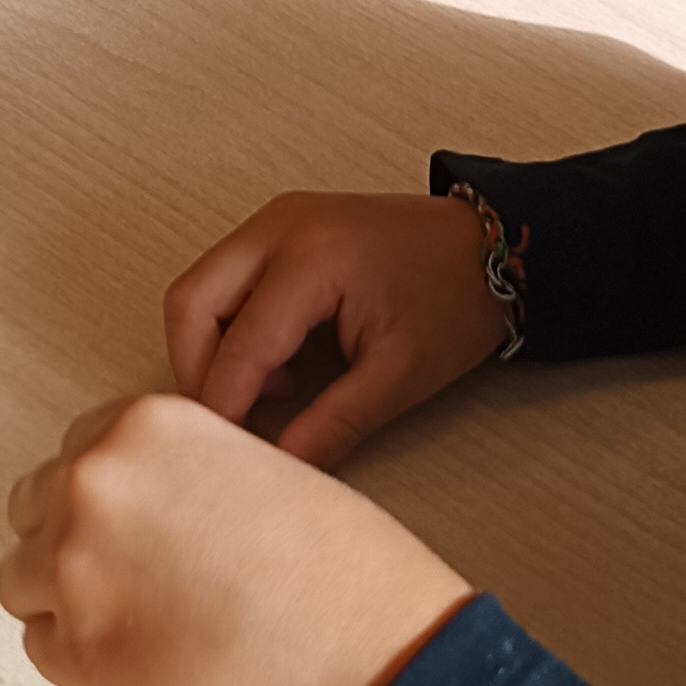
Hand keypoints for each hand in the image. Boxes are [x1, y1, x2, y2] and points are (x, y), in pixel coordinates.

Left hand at [0, 393, 473, 685]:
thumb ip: (171, 473)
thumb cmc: (334, 565)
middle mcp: (92, 484)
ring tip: (148, 625)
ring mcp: (73, 570)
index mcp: (141, 426)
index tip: (140, 528)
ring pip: (22, 580)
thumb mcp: (250, 466)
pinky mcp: (74, 655)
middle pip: (33, 508)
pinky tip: (151, 662)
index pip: (76, 451)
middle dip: (76, 542)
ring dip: (68, 602)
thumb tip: (122, 509)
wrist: (364, 654)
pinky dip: (84, 660)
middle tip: (142, 582)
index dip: (111, 495)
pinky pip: (42, 650)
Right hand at [166, 194, 506, 469]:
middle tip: (224, 425)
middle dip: (196, 370)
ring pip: (201, 286)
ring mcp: (277, 220)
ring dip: (211, 346)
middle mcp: (281, 226)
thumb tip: (282, 465)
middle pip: (191, 301)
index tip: (222, 454)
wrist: (494, 248)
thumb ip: (334, 423)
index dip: (223, 407)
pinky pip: (225, 275)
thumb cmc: (456, 299)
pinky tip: (276, 360)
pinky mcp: (281, 227)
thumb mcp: (400, 374)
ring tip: (266, 392)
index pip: (240, 344)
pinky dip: (230, 323)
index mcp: (313, 257)